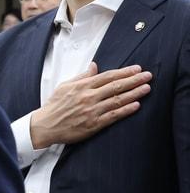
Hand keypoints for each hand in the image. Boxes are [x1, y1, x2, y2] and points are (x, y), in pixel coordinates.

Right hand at [29, 63, 150, 149]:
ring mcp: (91, 111)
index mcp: (82, 86)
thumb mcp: (65, 86)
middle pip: (116, 86)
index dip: (124, 72)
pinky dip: (125, 110)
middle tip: (148, 76)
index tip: (137, 69)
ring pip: (117, 100)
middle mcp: (88, 97)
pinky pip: (113, 116)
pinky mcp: (93, 124)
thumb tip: (94, 66)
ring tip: (146, 88)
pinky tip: (136, 105)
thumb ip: (82, 76)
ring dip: (134, 93)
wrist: (44, 126)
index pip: (108, 76)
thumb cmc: (54, 106)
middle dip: (134, 80)